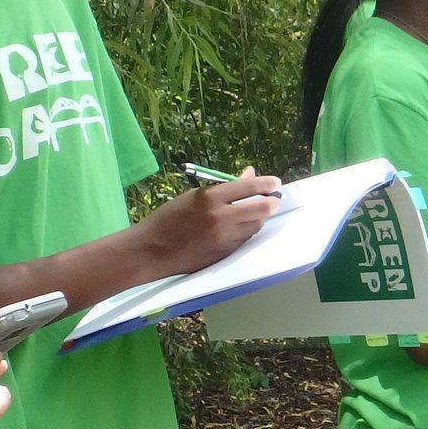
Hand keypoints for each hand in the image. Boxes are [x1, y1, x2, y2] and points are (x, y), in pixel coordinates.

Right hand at [134, 169, 281, 276]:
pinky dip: (247, 230)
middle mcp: (221, 217)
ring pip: (255, 225)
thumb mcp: (194, 196)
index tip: (275, 182)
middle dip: (271, 202)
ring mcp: (224, 238)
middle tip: (274, 199)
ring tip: (257, 211)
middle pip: (261, 209)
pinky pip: (244, 239)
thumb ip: (223, 188)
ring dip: (260, 217)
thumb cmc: (169, 218)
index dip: (266, 183)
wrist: (152, 250)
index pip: (248, 187)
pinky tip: (243, 225)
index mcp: (209, 197)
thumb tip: (249, 175)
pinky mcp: (224, 253)